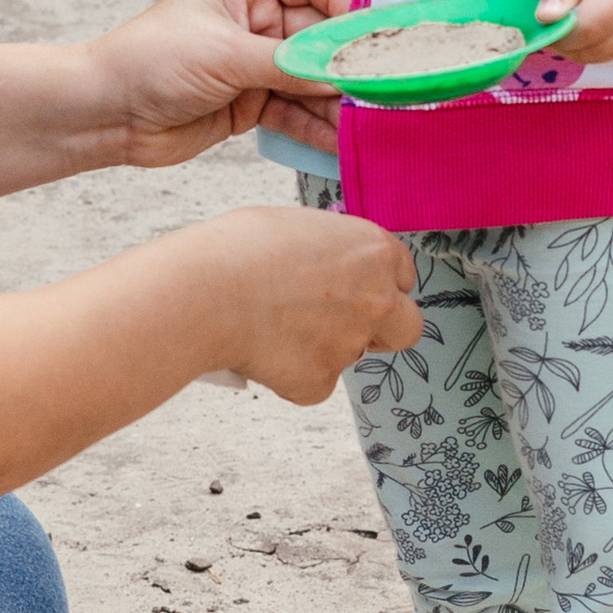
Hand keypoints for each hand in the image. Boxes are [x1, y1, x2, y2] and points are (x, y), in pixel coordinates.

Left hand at [89, 0, 356, 167]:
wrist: (105, 114)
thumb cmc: (151, 61)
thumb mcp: (224, 54)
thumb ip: (289, 63)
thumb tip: (346, 71)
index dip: (346, 2)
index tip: (371, 33)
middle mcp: (257, 18)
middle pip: (323, 33)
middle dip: (350, 60)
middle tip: (384, 85)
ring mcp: (257, 62)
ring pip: (314, 77)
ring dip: (340, 99)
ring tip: (372, 119)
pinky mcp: (253, 102)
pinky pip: (298, 111)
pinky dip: (319, 126)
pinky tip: (343, 140)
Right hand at [193, 204, 422, 402]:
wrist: (205, 291)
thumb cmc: (238, 249)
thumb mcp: (298, 228)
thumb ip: (330, 252)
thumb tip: (325, 267)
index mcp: (375, 251)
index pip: (403, 276)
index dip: (377, 283)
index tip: (353, 287)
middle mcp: (376, 299)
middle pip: (407, 328)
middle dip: (383, 330)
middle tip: (342, 325)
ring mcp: (351, 344)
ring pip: (348, 355)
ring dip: (320, 348)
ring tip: (271, 326)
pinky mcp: (320, 381)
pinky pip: (313, 384)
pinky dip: (290, 375)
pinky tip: (259, 350)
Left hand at [540, 0, 612, 61]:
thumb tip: (546, 19)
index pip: (590, 27)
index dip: (558, 31)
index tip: (542, 16)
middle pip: (597, 48)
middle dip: (565, 41)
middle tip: (551, 15)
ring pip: (603, 55)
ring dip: (578, 45)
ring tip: (570, 13)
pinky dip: (594, 43)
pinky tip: (590, 17)